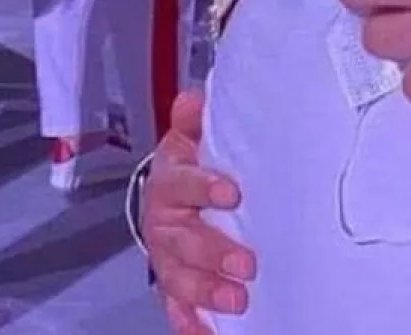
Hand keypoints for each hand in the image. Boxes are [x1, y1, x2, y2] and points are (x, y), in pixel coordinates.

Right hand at [144, 90, 253, 333]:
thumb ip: (196, 120)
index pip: (183, 182)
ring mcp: (166, 257)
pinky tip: (208, 334)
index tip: (233, 193)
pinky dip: (191, 323)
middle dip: (213, 253)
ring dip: (206, 293)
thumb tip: (193, 99)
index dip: (204, 187)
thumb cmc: (195, 163)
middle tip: (247, 265)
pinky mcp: (172, 286)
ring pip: (178, 278)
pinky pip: (176, 308)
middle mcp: (163, 221)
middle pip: (182, 240)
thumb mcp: (194, 136)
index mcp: (170, 180)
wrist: (171, 194)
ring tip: (238, 301)